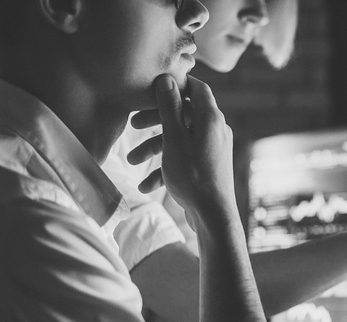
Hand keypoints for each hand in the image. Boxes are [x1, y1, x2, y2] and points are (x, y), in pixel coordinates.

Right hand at [127, 75, 234, 215]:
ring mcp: (212, 150)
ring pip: (180, 139)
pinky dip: (166, 168)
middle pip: (183, 115)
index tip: (154, 86)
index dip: (176, 84)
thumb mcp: (174, 138)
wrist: (213, 217)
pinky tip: (146, 187)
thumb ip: (170, 108)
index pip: (197, 88)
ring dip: (154, 149)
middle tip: (133, 125)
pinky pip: (184, 159)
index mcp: (211, 119)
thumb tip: (167, 78)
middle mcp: (215, 131)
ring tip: (131, 162)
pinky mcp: (207, 167)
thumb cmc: (193, 176)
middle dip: (156, 120)